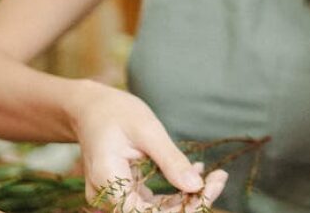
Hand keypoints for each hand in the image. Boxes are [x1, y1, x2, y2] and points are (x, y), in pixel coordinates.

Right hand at [71, 82, 227, 210]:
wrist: (89, 108)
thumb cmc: (115, 112)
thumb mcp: (147, 130)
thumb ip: (170, 160)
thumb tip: (197, 187)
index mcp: (108, 182)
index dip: (184, 208)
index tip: (212, 186)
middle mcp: (107, 197)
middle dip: (191, 202)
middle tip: (220, 178)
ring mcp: (114, 198)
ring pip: (155, 211)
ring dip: (186, 197)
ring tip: (214, 176)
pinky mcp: (123, 193)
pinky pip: (151, 201)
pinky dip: (175, 191)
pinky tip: (195, 172)